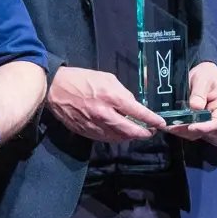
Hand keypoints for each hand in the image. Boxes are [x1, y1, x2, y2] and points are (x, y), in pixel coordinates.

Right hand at [46, 66, 166, 140]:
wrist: (55, 88)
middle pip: (130, 131)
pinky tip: (120, 133)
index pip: (138, 112)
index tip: (160, 123)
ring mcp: (95, 126)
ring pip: (119, 138)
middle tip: (150, 131)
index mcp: (112, 97)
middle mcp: (105, 114)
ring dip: (130, 136)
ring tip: (136, 132)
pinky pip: (106, 139)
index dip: (152, 120)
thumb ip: (122, 93)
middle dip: (144, 133)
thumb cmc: (82, 79)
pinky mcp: (86, 132)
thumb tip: (132, 105)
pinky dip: (116, 137)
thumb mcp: (107, 78)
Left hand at [167, 62, 216, 146]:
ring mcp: (205, 121)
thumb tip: (195, 107)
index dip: (204, 127)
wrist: (200, 73)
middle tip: (170, 126)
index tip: (191, 127)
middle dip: (186, 130)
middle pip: (203, 130)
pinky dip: (177, 128)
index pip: (216, 122)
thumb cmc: (205, 73)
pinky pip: (187, 129)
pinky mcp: (196, 121)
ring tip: (166, 125)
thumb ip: (199, 92)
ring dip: (180, 131)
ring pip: (194, 132)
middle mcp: (216, 116)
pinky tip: (167, 124)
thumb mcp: (203, 78)